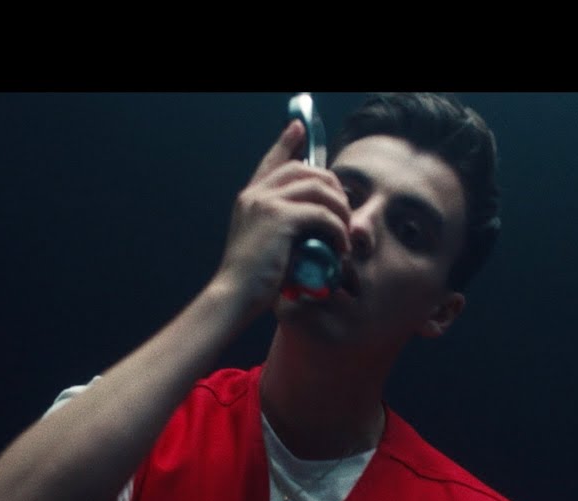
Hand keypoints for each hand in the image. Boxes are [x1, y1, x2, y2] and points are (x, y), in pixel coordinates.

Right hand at [211, 120, 350, 314]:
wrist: (234, 296)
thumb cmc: (251, 280)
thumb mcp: (262, 243)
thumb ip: (281, 225)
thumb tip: (315, 221)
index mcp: (250, 198)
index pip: (271, 161)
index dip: (286, 142)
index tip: (297, 127)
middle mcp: (256, 194)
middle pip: (304, 170)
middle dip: (331, 185)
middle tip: (344, 209)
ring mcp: (266, 203)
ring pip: (318, 188)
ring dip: (339, 209)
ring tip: (344, 232)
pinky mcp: (280, 218)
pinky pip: (322, 214)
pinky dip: (337, 230)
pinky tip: (339, 247)